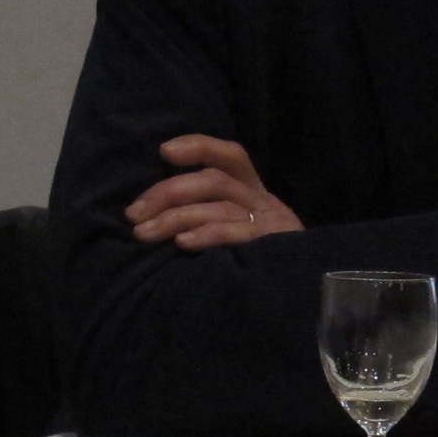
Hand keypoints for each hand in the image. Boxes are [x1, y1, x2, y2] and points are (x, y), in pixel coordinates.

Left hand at [127, 137, 305, 250]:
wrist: (303, 290)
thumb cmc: (253, 259)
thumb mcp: (235, 227)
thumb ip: (206, 210)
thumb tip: (153, 207)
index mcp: (253, 190)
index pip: (230, 156)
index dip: (199, 146)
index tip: (164, 151)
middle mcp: (262, 201)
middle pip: (214, 180)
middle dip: (168, 192)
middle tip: (134, 214)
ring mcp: (269, 223)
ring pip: (218, 206)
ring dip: (174, 218)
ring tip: (143, 233)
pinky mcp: (272, 246)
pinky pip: (235, 234)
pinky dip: (206, 235)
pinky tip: (182, 244)